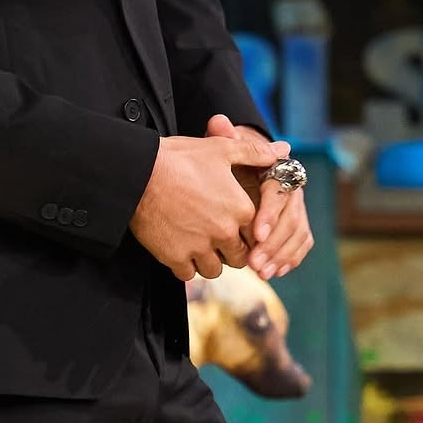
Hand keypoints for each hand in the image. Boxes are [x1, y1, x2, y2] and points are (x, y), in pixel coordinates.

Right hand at [129, 130, 289, 281]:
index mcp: (240, 209)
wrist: (138, 171)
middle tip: (214, 235)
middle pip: (238, 257)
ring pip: (214, 269)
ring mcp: (199, 248)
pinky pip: (188, 274)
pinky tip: (179, 248)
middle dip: (229, 249)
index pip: (256, 235)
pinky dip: (185, 265)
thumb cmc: (179, 157)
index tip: (232, 223)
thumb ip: (255, 153)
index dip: (245, 230)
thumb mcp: (220, 149)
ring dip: (208, 260)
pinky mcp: (175, 257)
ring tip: (197, 243)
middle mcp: (223, 233)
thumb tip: (284, 151)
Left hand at [206, 115, 313, 280]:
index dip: (270, 215)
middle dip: (274, 243)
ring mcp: (298, 207)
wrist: (242, 166)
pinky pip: (302, 243)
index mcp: (279, 168)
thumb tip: (219, 121)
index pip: (279, 193)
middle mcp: (294, 188)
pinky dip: (290, 258)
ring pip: (299, 233)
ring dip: (281, 255)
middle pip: (292, 218)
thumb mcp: (224, 146)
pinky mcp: (297, 224)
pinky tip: (274, 272)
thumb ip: (223, 137)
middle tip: (254, 262)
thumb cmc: (230, 158)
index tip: (256, 234)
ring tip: (261, 271)